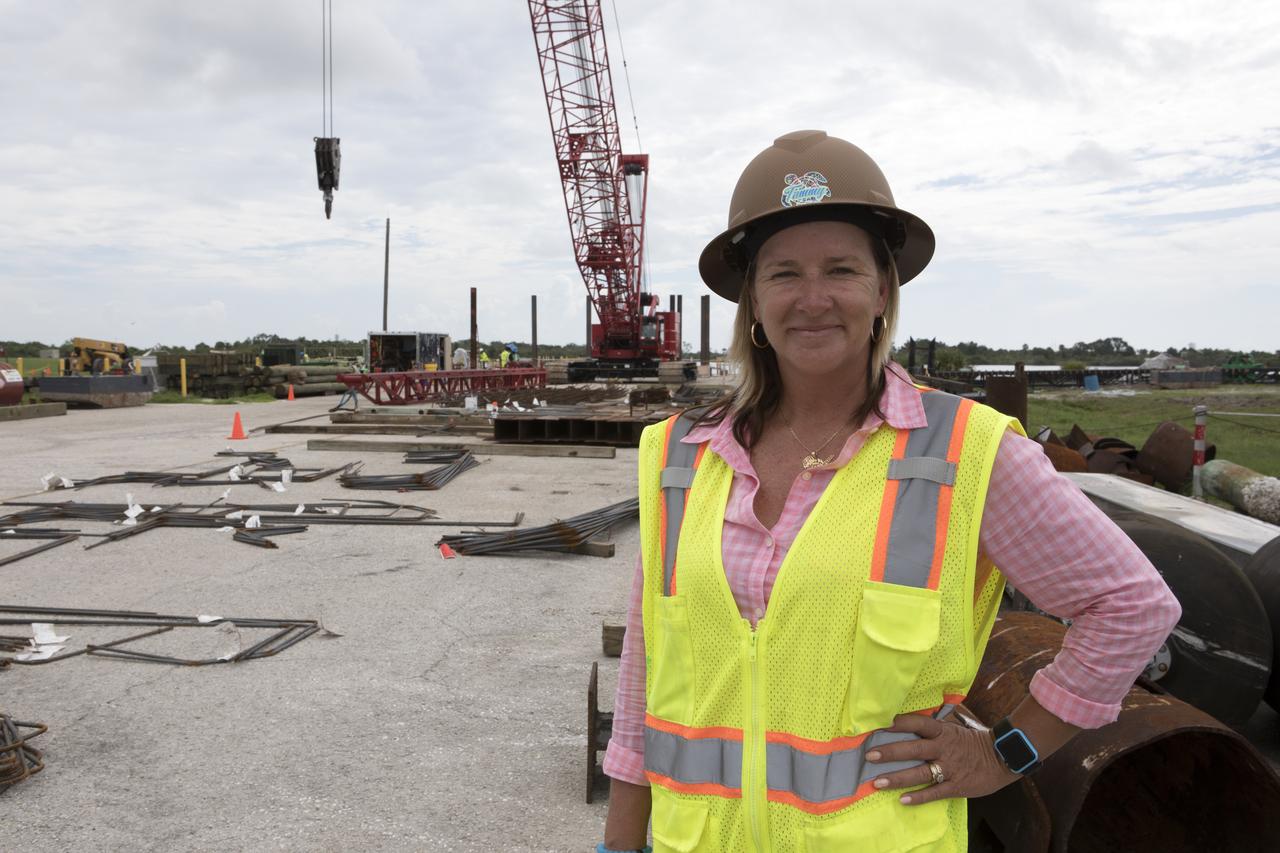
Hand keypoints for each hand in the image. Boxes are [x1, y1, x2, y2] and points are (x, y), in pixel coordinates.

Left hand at [864, 712, 1018, 805]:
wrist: (1003, 758)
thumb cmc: (973, 742)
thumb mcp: (955, 728)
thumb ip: (935, 726)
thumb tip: (909, 718)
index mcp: (943, 732)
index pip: (919, 724)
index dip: (901, 723)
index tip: (882, 725)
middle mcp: (944, 749)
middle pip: (913, 749)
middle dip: (890, 752)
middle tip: (870, 756)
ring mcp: (950, 768)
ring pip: (919, 773)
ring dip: (897, 778)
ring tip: (877, 782)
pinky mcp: (956, 786)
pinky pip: (935, 792)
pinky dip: (919, 797)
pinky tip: (903, 800)